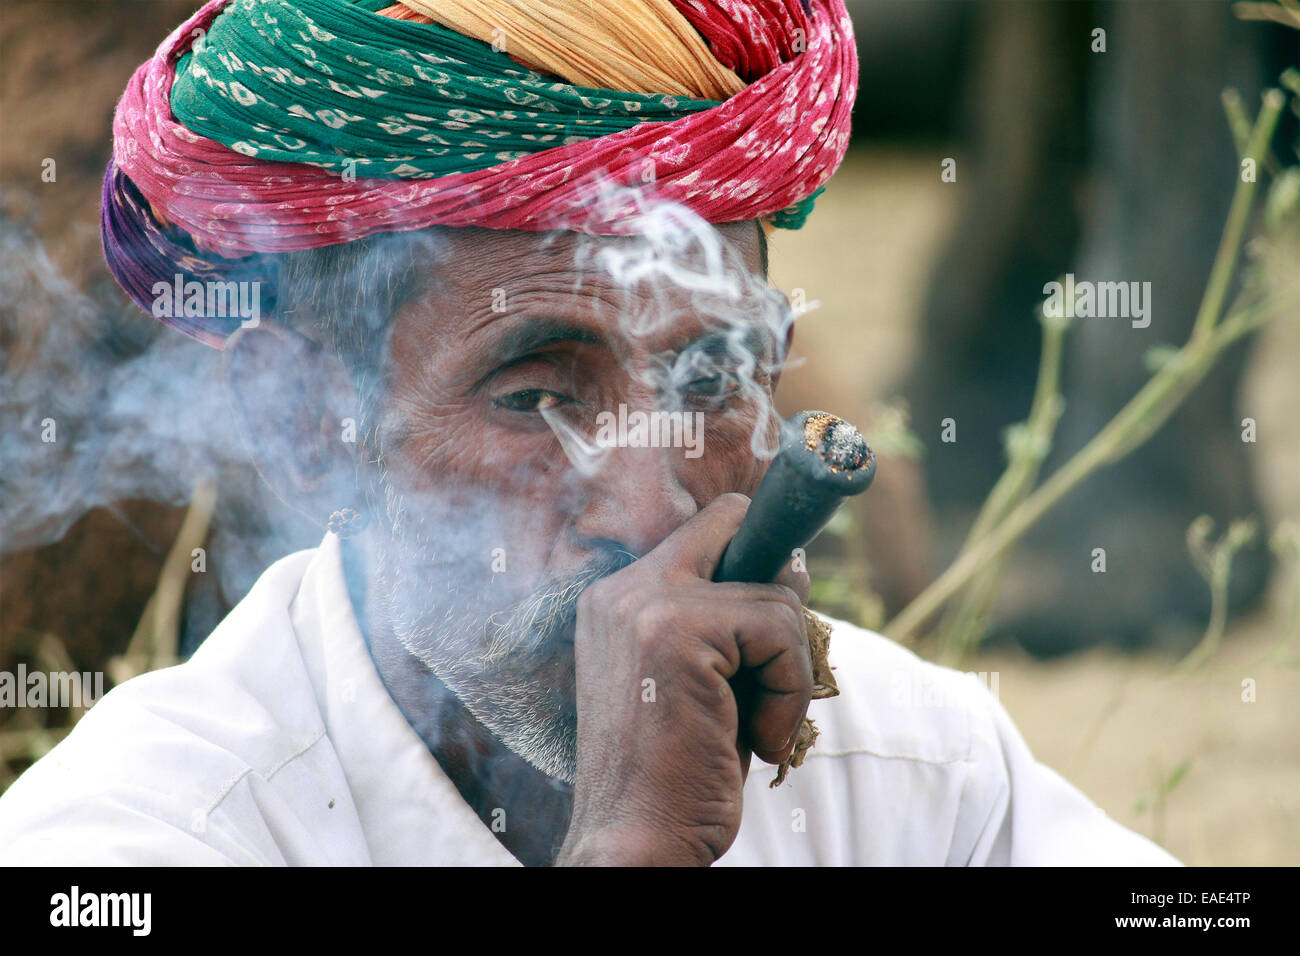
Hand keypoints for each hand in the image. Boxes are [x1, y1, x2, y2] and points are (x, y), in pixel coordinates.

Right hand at [556, 493, 812, 865]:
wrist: (637, 838)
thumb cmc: (677, 771)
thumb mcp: (706, 682)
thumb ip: (735, 623)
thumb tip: (795, 566)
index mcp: (618, 599)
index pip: (707, 529)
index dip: (754, 561)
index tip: (772, 631)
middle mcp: (623, 589)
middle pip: (737, 523)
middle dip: (778, 589)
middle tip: (778, 666)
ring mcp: (646, 603)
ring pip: (775, 596)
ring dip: (789, 672)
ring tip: (759, 729)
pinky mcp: (679, 629)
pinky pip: (780, 633)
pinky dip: (791, 693)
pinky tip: (760, 742)